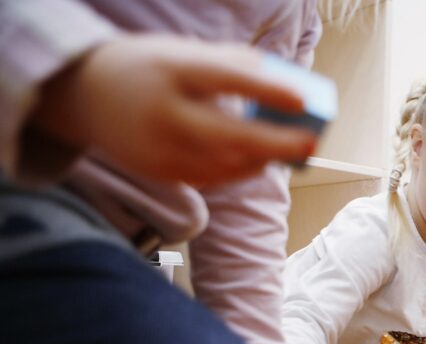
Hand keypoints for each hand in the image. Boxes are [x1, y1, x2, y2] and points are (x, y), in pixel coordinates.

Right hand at [29, 34, 317, 186]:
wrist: (85, 96)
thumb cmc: (148, 68)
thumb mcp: (181, 52)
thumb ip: (230, 63)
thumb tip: (282, 80)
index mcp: (170, 70)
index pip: (224, 79)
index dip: (265, 90)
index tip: (301, 100)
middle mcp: (163, 112)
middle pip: (228, 135)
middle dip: (275, 143)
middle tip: (310, 144)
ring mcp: (159, 148)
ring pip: (225, 164)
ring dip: (264, 159)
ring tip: (290, 149)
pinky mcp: (161, 173)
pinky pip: (212, 178)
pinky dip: (241, 171)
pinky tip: (259, 161)